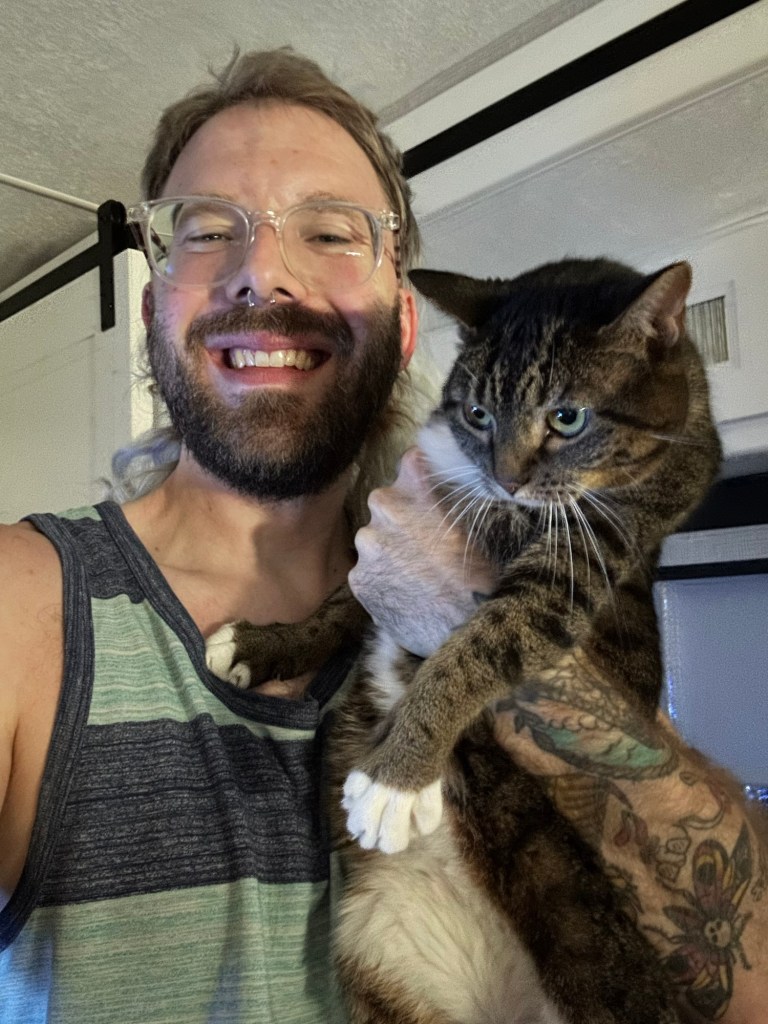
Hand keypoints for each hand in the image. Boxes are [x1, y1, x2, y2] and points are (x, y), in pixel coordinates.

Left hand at [348, 447, 495, 656]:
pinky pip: (369, 570)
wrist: (470, 633)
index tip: (434, 490)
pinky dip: (384, 578)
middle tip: (431, 544)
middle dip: (405, 517)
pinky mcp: (358, 579)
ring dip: (392, 550)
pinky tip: (409, 593)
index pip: (413, 461)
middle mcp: (384, 508)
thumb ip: (461, 494)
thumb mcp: (487, 523)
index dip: (425, 477)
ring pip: (376, 538)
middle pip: (389, 501)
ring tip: (421, 574)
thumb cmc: (487, 576)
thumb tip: (461, 477)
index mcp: (416, 485)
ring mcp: (368, 545)